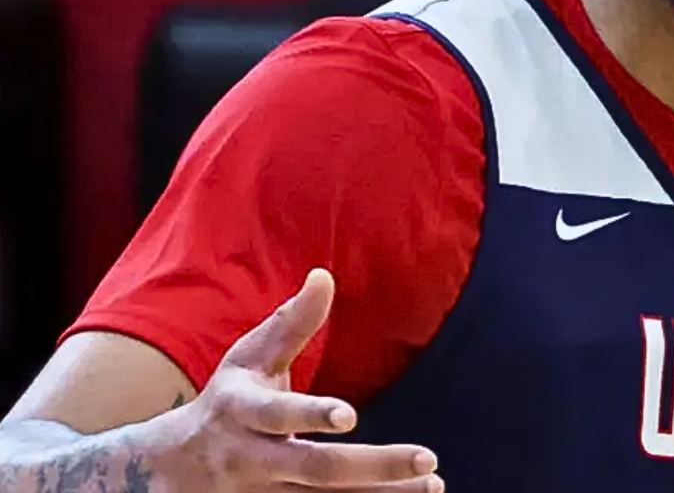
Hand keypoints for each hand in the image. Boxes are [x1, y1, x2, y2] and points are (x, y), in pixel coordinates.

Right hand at [158, 269, 442, 490]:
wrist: (168, 471)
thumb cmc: (226, 401)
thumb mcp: (248, 359)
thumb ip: (291, 323)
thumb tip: (324, 275)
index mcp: (243, 413)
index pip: (278, 417)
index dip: (311, 415)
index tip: (350, 416)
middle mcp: (253, 461)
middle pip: (316, 471)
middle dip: (373, 468)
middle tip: (427, 462)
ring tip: (432, 487)